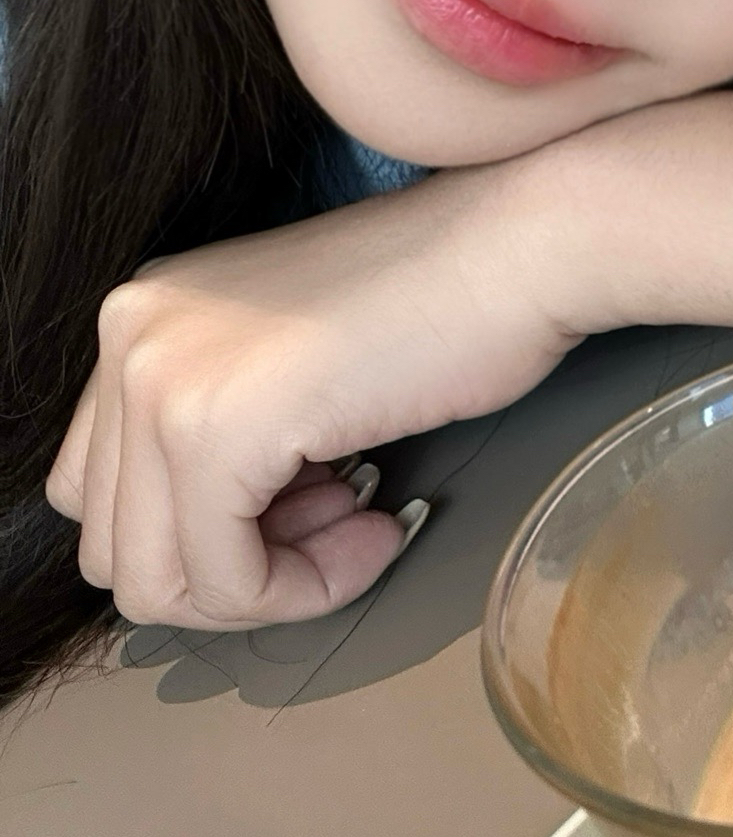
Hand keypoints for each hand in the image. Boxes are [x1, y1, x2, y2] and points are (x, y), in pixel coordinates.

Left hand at [44, 154, 593, 629]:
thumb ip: (226, 428)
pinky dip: (303, 589)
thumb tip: (213, 540)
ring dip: (269, 590)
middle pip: (118, 546)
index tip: (311, 513)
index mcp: (144, 316)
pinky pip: (225, 580)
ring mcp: (162, 381)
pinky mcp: (215, 430)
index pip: (108, 493)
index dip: (209, 534)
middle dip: (232, 572)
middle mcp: (130, 336)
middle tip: (338, 533)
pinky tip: (375, 532)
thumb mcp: (289, 355)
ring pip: (156, 582)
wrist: (521, 246)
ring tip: (357, 536)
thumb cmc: (445, 293)